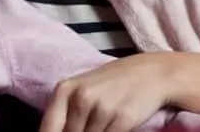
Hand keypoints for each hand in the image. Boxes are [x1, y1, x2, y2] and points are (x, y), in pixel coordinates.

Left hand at [39, 53, 174, 131]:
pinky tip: (114, 126)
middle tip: (92, 125)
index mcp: (65, 89)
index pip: (48, 129)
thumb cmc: (112, 83)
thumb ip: (65, 114)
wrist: (151, 73)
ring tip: (104, 123)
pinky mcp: (121, 119)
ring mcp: (101, 108)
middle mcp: (81, 98)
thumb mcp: (82, 90)